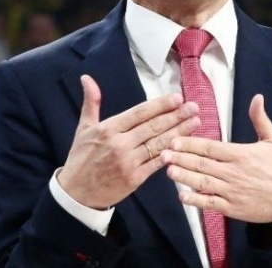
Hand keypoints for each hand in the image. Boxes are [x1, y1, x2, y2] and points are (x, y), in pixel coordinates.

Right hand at [57, 75, 200, 208]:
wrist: (76, 193)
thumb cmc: (81, 158)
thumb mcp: (83, 128)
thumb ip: (91, 102)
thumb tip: (87, 78)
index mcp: (109, 129)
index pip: (140, 113)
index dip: (160, 105)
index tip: (177, 97)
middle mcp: (120, 144)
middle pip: (153, 126)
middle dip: (176, 115)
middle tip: (193, 106)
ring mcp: (129, 162)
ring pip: (159, 143)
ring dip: (179, 132)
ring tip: (196, 122)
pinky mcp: (135, 178)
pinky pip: (157, 163)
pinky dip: (171, 154)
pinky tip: (186, 145)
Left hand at [162, 94, 271, 223]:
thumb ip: (260, 119)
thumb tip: (257, 97)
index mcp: (240, 154)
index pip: (210, 147)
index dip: (190, 144)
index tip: (174, 140)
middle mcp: (233, 172)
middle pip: (202, 164)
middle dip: (181, 158)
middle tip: (162, 153)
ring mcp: (232, 191)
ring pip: (203, 183)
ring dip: (184, 177)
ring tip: (168, 171)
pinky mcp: (233, 208)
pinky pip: (210, 203)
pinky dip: (196, 200)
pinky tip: (182, 196)